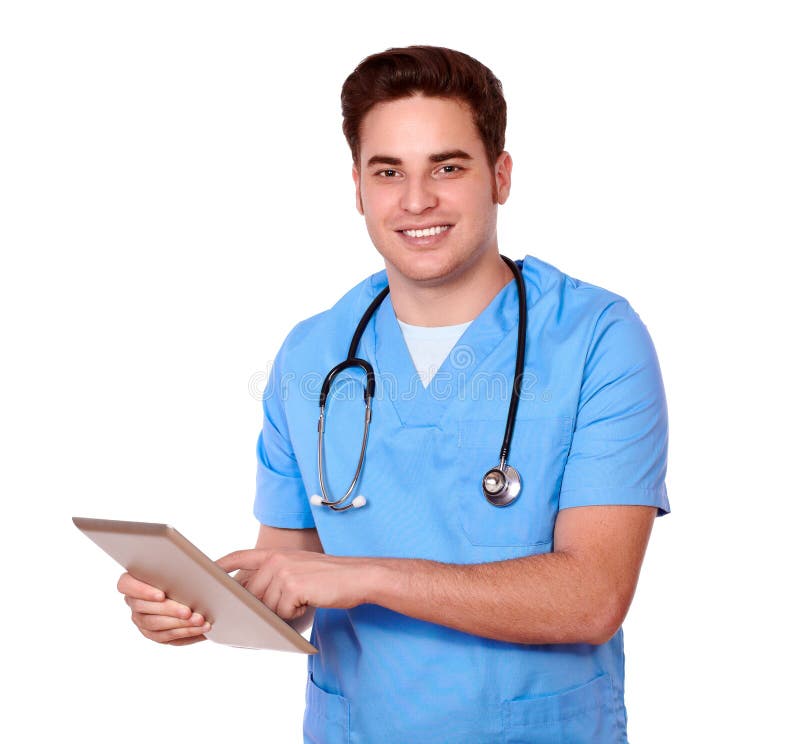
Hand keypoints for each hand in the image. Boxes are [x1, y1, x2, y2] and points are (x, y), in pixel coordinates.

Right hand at [117, 572, 210, 645]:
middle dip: (169, 610)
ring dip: (179, 624)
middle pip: (143, 609)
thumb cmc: (192, 570)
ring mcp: (142, 620)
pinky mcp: (156, 634)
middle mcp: (134, 602)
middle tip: (189, 610)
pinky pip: (167, 637)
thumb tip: (194, 569)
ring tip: (201, 620)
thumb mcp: (189, 562)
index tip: (162, 594)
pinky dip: (186, 633)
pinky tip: (203, 628)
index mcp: (135, 579)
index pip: (125, 584)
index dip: (141, 590)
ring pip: (155, 626)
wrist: (203, 587)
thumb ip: (184, 563)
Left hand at [216, 549, 373, 621]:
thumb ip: (274, 577)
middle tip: (286, 602)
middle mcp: (275, 559)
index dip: (222, 565)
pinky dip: (294, 613)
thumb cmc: (329, 577)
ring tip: (303, 598)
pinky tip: (308, 602)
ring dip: (282, 610)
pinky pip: (281, 612)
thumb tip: (252, 598)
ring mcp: (282, 572)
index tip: (208, 574)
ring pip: (265, 606)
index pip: (240, 557)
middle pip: (251, 592)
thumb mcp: (298, 568)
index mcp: (275, 553)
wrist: (356, 576)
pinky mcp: (292, 587)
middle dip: (260, 605)